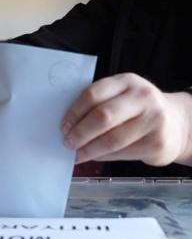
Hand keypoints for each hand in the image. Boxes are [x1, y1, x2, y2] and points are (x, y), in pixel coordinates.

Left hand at [61, 73, 191, 166]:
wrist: (176, 123)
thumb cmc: (136, 110)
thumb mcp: (121, 96)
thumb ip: (98, 104)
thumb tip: (68, 126)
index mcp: (126, 82)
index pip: (93, 94)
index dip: (74, 113)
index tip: (63, 126)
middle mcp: (143, 97)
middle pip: (102, 117)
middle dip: (80, 133)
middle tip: (67, 143)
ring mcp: (153, 120)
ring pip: (111, 140)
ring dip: (89, 150)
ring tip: (77, 154)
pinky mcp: (157, 143)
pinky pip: (121, 153)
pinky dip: (102, 157)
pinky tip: (94, 156)